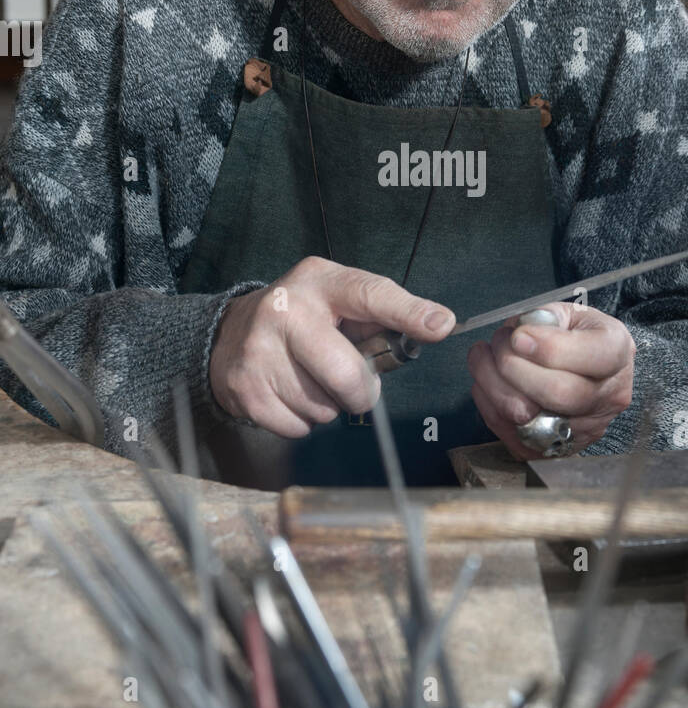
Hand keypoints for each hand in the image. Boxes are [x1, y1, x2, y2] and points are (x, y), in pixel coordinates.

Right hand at [209, 256, 454, 436]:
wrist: (228, 334)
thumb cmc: (300, 319)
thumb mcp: (335, 300)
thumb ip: (379, 314)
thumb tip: (435, 326)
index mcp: (319, 281)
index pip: (370, 294)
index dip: (408, 312)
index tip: (440, 326)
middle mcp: (286, 309)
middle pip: (347, 374)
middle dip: (361, 392)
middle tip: (353, 386)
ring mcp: (260, 350)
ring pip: (323, 407)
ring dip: (327, 406)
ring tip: (310, 380)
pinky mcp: (246, 387)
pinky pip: (298, 426)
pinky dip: (302, 420)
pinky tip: (289, 394)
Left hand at [466, 302, 634, 461]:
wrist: (587, 368)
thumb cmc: (573, 335)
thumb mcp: (568, 312)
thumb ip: (544, 318)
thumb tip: (518, 338)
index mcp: (617, 351)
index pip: (592, 356)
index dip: (548, 348)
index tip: (518, 336)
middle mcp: (610, 395)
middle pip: (559, 393)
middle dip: (513, 366)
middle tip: (498, 342)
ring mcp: (587, 427)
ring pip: (529, 417)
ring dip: (492, 384)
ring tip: (484, 358)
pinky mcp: (559, 449)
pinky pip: (514, 434)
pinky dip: (490, 406)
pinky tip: (488, 384)